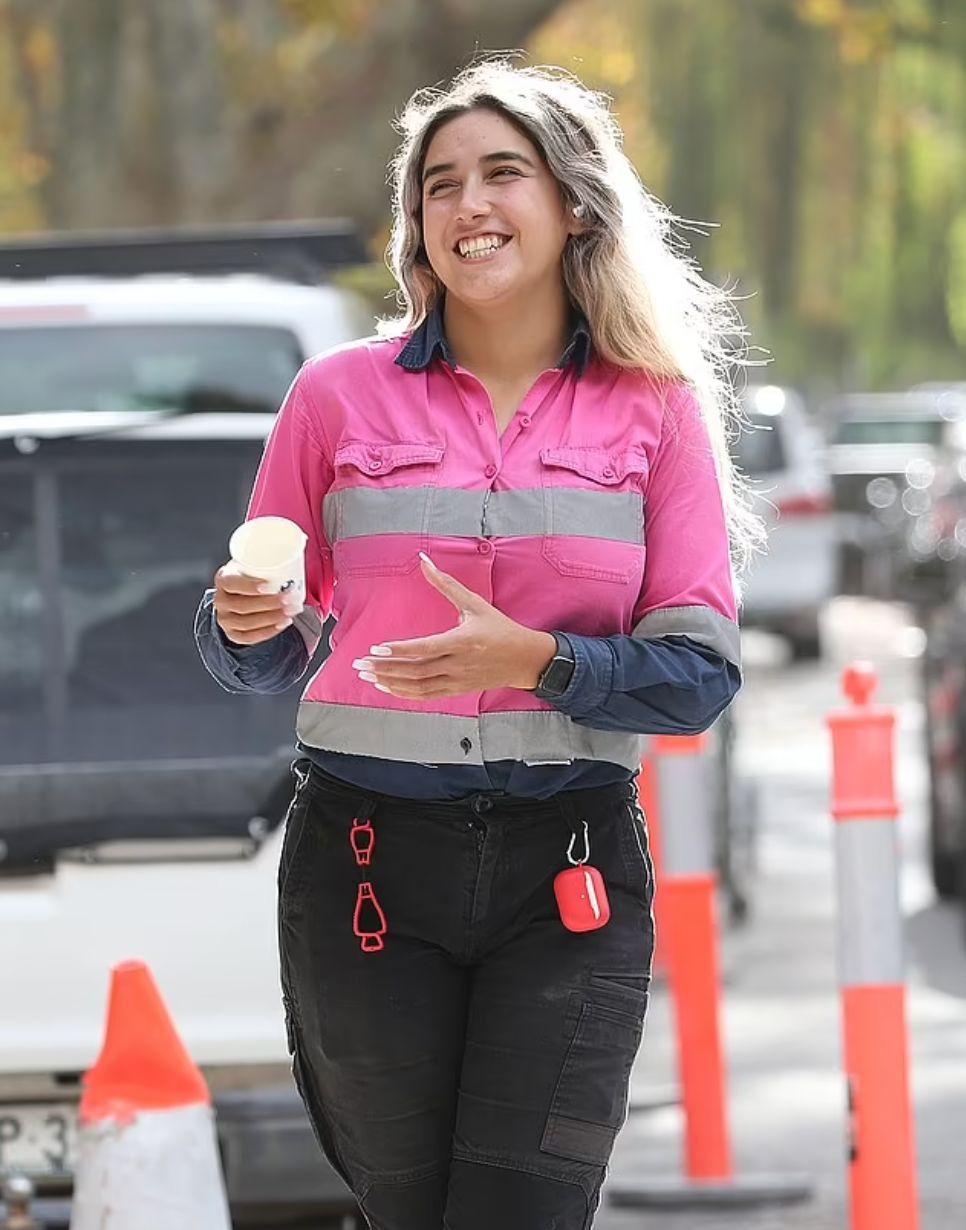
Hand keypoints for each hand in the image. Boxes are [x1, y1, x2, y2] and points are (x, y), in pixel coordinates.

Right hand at [212, 562, 301, 645]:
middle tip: (291, 598)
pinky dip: (268, 632)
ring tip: (292, 610)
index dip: (249, 586)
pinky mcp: (233, 634)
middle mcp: (220, 600)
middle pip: (242, 606)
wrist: (239, 596)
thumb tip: (301, 538)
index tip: (269, 585)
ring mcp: (225, 619)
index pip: (231, 583)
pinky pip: (250, 637)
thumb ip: (271, 553)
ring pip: (248, 623)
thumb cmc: (251, 576)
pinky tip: (283, 623)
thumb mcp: (254, 563)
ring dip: (273, 618)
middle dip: (269, 604)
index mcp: (223, 578)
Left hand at [351, 553, 556, 699]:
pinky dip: (404, 694)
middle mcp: (458, 663)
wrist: (524, 659)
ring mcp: (457, 680)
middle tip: (359, 664)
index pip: (425, 649)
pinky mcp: (457, 690)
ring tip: (367, 676)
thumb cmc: (500, 628)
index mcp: (462, 641)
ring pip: (418, 686)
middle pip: (415, 670)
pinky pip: (426, 695)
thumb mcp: (475, 603)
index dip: (400, 650)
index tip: (376, 648)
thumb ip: (446, 583)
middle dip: (384, 668)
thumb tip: (424, 560)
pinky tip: (387, 687)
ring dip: (390, 682)